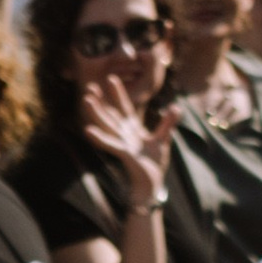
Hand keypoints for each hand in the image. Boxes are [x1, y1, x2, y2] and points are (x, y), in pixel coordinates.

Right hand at [85, 87, 181, 212]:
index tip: (111, 78)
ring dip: (96, 113)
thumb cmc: (154, 162)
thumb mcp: (163, 139)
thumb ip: (168, 123)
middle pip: (111, 114)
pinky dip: (99, 138)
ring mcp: (123, 143)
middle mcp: (125, 135)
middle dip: (101, 101)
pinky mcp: (124, 154)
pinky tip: (88, 130)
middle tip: (89, 87)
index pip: (124, 108)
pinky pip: (111, 144)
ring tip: (86, 100)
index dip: (118, 94)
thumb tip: (176, 107)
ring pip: (107, 125)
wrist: (152, 184)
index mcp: (133, 129)